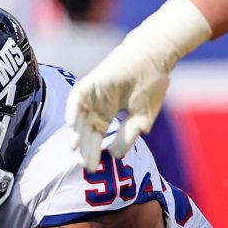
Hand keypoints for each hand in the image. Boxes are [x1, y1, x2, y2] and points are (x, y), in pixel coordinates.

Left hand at [66, 44, 170, 169]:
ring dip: (76, 133)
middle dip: (85, 149)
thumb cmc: (150, 85)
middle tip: (85, 165)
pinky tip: (73, 126)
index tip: (94, 169)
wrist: (154, 58)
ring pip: (79, 118)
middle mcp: (96, 107)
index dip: (94, 153)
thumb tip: (115, 155)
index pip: (96, 137)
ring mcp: (92, 95)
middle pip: (86, 131)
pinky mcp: (90, 83)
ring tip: (75, 150)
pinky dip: (73, 111)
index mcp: (107, 114)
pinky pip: (76, 98)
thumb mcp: (141, 118)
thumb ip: (127, 137)